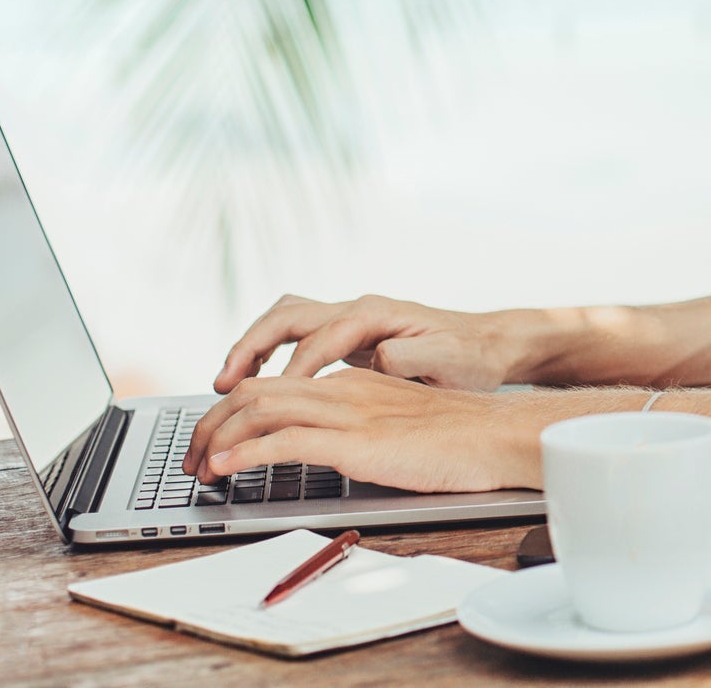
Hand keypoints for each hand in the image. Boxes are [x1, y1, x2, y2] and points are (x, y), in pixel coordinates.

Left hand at [182, 369, 528, 489]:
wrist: (495, 435)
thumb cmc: (457, 438)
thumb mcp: (397, 422)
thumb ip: (360, 427)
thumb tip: (326, 449)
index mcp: (351, 380)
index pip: (274, 385)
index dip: (233, 412)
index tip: (213, 442)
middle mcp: (342, 387)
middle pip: (255, 390)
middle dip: (211, 423)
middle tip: (190, 459)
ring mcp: (347, 412)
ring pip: (260, 408)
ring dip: (218, 437)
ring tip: (198, 467)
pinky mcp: (355, 441)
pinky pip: (286, 440)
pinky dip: (246, 452)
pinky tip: (227, 468)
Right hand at [210, 293, 516, 394]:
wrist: (488, 343)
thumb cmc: (470, 356)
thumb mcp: (450, 360)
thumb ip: (411, 359)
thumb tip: (378, 358)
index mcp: (376, 315)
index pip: (319, 340)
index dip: (293, 371)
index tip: (270, 401)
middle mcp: (357, 310)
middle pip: (288, 316)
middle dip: (251, 347)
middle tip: (223, 384)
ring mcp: (350, 320)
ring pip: (286, 320)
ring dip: (252, 346)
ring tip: (225, 382)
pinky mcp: (348, 335)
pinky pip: (296, 335)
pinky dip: (270, 351)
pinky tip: (258, 379)